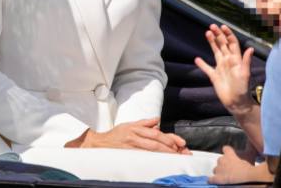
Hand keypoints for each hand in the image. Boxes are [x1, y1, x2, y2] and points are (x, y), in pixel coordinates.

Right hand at [66, 118, 190, 153]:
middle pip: (155, 140)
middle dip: (170, 146)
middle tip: (181, 152)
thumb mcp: (129, 125)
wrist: (99, 143)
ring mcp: (130, 145)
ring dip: (164, 153)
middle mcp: (134, 135)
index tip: (180, 143)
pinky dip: (153, 158)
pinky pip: (142, 156)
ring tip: (174, 157)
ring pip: (150, 149)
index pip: (156, 132)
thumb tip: (157, 120)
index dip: (169, 137)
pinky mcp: (127, 153)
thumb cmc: (115, 135)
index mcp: (136, 128)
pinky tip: (160, 160)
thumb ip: (144, 123)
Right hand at [195, 24, 253, 114]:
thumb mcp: (245, 74)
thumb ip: (246, 61)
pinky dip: (202, 64)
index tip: (222, 27)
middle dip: (218, 35)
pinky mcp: (214, 76)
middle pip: (222, 45)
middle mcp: (228, 61)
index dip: (228, 34)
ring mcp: (221, 68)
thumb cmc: (243, 88)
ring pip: (215, 52)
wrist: (236, 102)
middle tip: (211, 26)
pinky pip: (207, 68)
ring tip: (207, 33)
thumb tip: (250, 48)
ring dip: (211, 43)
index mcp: (236, 59)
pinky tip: (197, 59)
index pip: (232, 43)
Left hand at [209, 146, 272, 183]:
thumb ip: (250, 147)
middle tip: (232, 169)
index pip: (226, 149)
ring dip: (220, 172)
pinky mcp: (217, 179)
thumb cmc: (250, 167)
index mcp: (229, 154)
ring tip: (227, 176)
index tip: (231, 154)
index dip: (228, 152)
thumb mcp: (251, 155)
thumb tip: (252, 141)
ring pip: (216, 169)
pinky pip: (211, 179)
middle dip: (224, 164)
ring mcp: (219, 170)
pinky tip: (216, 182)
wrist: (248, 178)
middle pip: (220, 160)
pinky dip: (213, 180)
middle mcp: (222, 160)